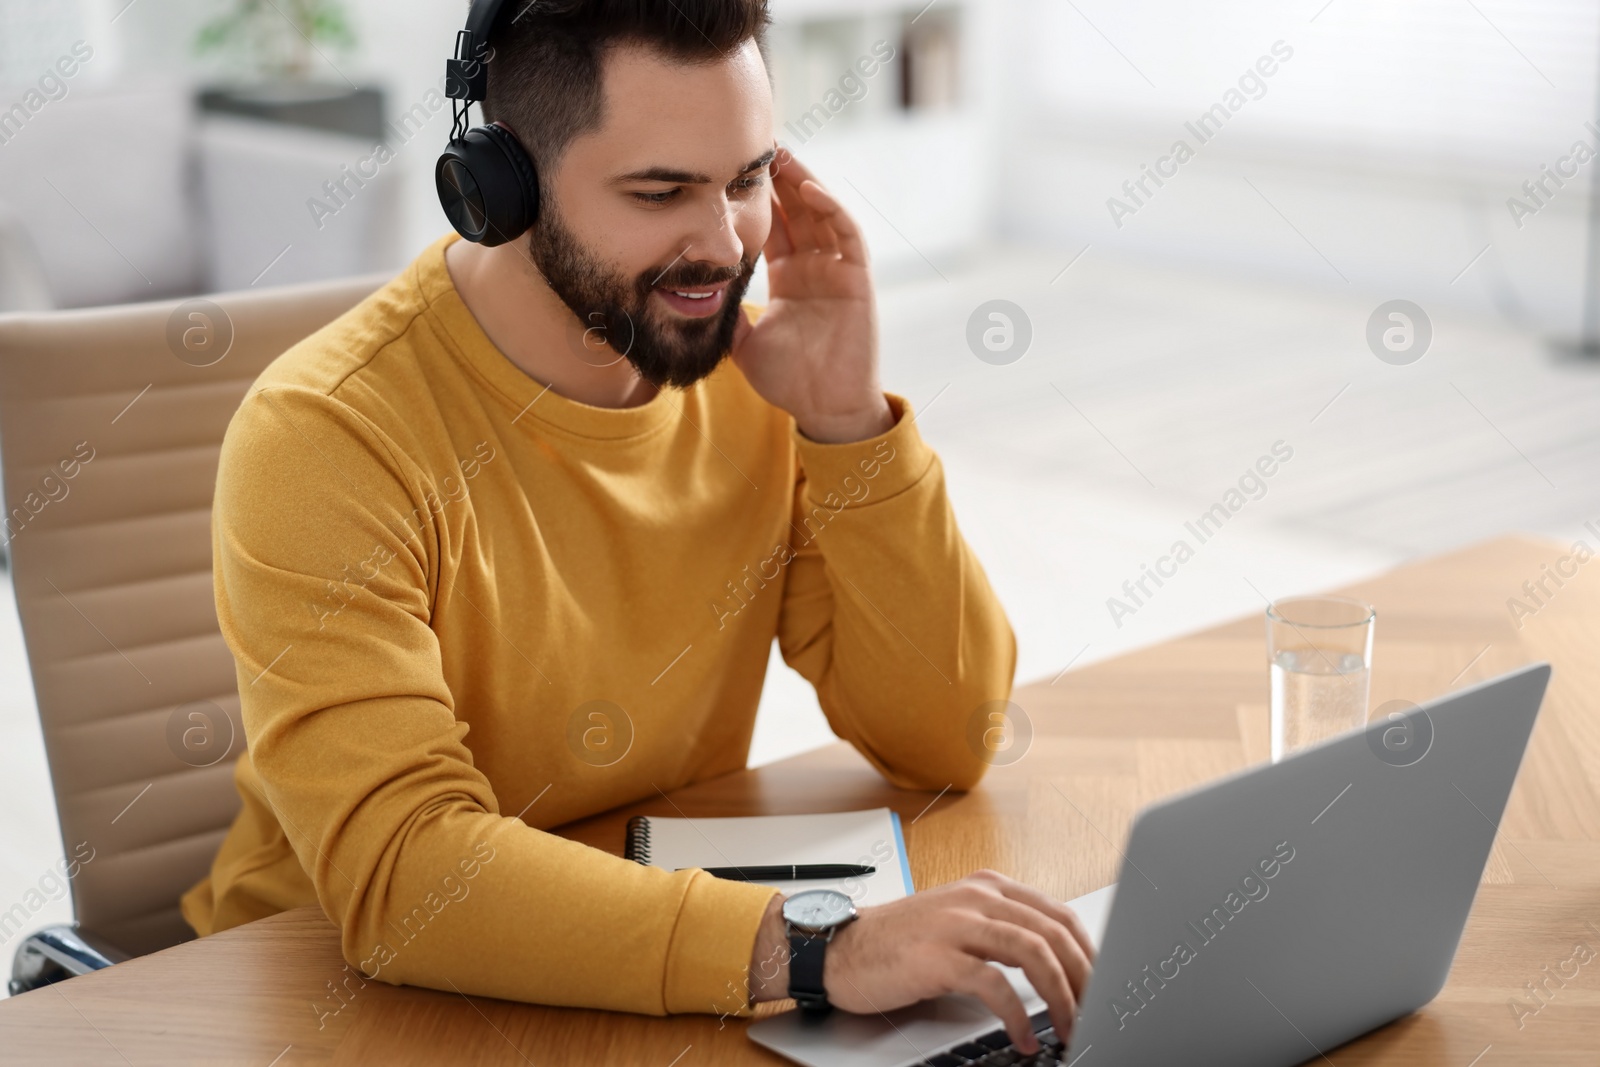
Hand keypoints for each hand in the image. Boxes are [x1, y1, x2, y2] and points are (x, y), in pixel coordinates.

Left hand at [731, 149, 893, 443]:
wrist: (824, 409)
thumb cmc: (790, 381)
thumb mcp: (742, 340)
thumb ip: (725, 312)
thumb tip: (689, 291)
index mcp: (791, 279)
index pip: (775, 226)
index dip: (757, 198)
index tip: (731, 167)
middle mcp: (816, 268)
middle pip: (798, 210)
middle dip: (778, 177)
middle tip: (753, 141)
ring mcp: (839, 272)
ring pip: (822, 213)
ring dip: (803, 181)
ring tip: (780, 152)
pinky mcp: (858, 280)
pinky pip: (847, 235)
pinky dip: (830, 209)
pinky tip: (808, 187)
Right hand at [749, 870, 1095, 1053]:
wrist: (839, 948)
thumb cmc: (898, 942)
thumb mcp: (957, 923)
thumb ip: (1001, 932)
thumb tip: (1057, 968)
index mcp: (987, 887)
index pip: (1058, 914)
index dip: (1090, 953)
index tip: (1104, 986)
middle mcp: (977, 898)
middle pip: (1054, 932)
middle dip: (1086, 978)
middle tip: (1097, 1012)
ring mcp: (957, 924)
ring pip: (1034, 953)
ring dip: (1062, 997)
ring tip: (1070, 1028)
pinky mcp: (938, 957)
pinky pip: (995, 986)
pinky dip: (1018, 1016)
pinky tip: (1024, 1037)